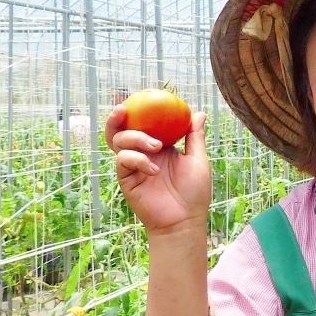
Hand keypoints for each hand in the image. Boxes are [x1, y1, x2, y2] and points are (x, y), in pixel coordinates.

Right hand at [105, 105, 210, 233]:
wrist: (184, 220)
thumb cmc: (194, 193)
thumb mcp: (198, 160)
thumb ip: (194, 137)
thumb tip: (198, 112)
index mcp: (158, 146)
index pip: (143, 123)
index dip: (138, 109)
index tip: (141, 95)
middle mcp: (142, 153)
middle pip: (121, 130)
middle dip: (117, 118)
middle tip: (123, 110)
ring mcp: (132, 166)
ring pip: (119, 142)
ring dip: (135, 139)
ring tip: (156, 147)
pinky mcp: (126, 179)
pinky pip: (123, 161)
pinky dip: (137, 160)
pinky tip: (153, 170)